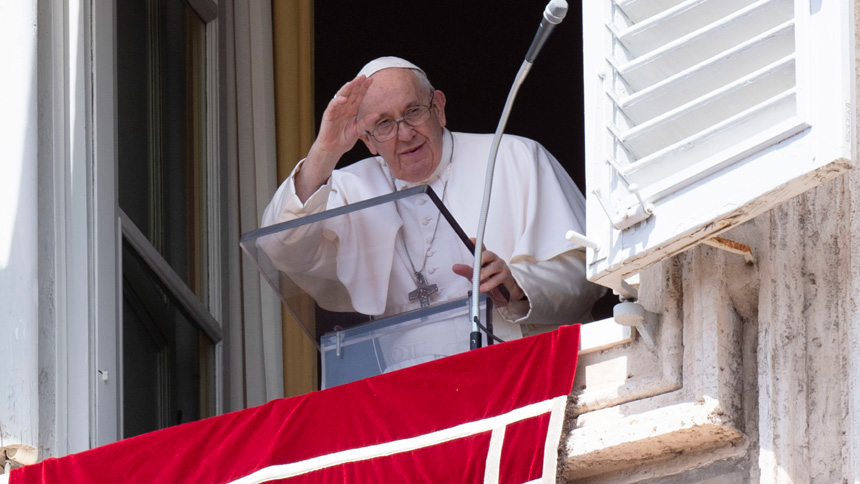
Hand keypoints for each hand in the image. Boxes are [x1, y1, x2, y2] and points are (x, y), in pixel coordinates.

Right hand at [296, 76, 379, 201]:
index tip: (371, 80)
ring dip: (348, 88)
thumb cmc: (343, 140)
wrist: (333, 149)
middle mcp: (344, 108)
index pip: (359, 96)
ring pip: (342, 95)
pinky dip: (337, 101)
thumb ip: (366, 122)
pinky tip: (344, 99)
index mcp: (352, 110)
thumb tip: (377, 114)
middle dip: (357, 84)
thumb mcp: (358, 130)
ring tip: (354, 82)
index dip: (364, 88)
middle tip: (364, 76)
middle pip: (351, 93)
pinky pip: (333, 106)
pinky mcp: (329, 115)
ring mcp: (336, 110)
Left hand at [452, 240, 524, 307]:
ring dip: (484, 273)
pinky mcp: (505, 276)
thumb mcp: (477, 275)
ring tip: (476, 280)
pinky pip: (497, 279)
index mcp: (486, 257)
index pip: (481, 248)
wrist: (506, 290)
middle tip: (473, 267)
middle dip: (480, 259)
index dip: (477, 244)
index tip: (471, 240)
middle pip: (488, 254)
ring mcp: (501, 266)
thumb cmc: (490, 279)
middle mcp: (494, 259)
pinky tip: (483, 288)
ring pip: (493, 267)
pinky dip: (489, 284)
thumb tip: (455, 267)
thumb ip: (467, 271)